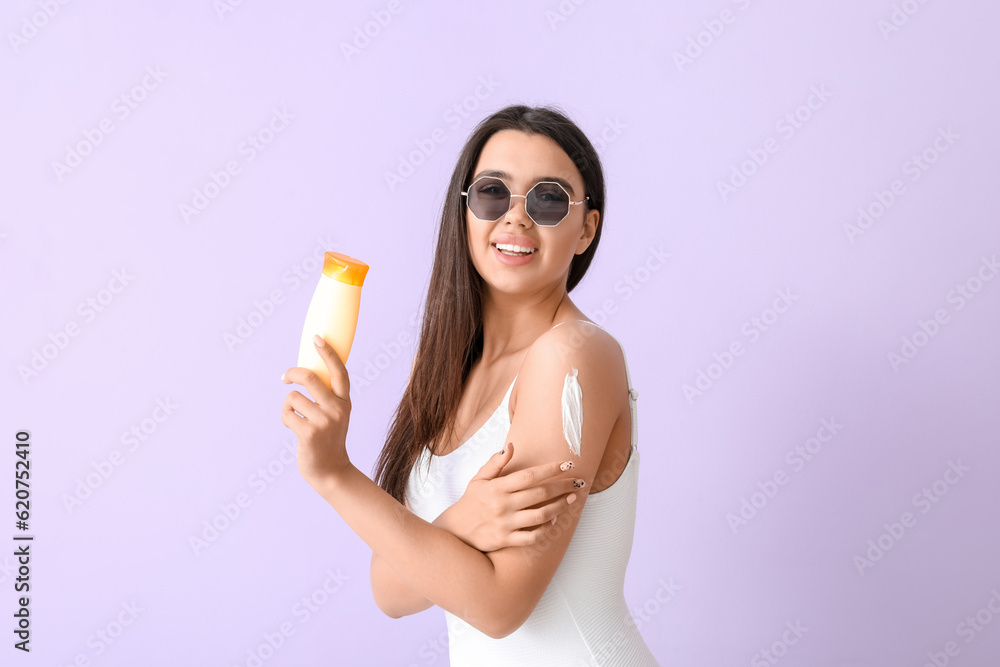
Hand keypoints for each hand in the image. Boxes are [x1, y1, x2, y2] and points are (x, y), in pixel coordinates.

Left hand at [280, 334, 352, 491]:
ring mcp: (324, 421)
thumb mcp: (334, 415)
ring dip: (288, 406)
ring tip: (295, 419)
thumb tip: (304, 373)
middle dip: (292, 373)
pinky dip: (285, 419)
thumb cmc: (328, 439)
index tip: (317, 339)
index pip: (339, 372)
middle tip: (285, 377)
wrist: (331, 471)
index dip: (328, 353)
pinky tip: (293, 428)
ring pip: (293, 398)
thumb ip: (327, 397)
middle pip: (310, 378)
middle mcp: (337, 409)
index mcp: (345, 402)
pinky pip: (287, 414)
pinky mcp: (309, 433)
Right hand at [442, 443, 584, 551]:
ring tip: (572, 500)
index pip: (529, 476)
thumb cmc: (471, 501)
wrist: (456, 530)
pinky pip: (532, 536)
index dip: (550, 469)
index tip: (567, 463)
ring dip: (560, 507)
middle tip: (578, 481)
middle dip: (562, 486)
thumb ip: (495, 463)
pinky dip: (546, 529)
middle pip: (540, 494)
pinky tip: (554, 520)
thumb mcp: (479, 479)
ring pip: (541, 516)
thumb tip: (511, 446)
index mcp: (497, 487)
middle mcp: (503, 505)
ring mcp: (506, 523)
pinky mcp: (506, 540)